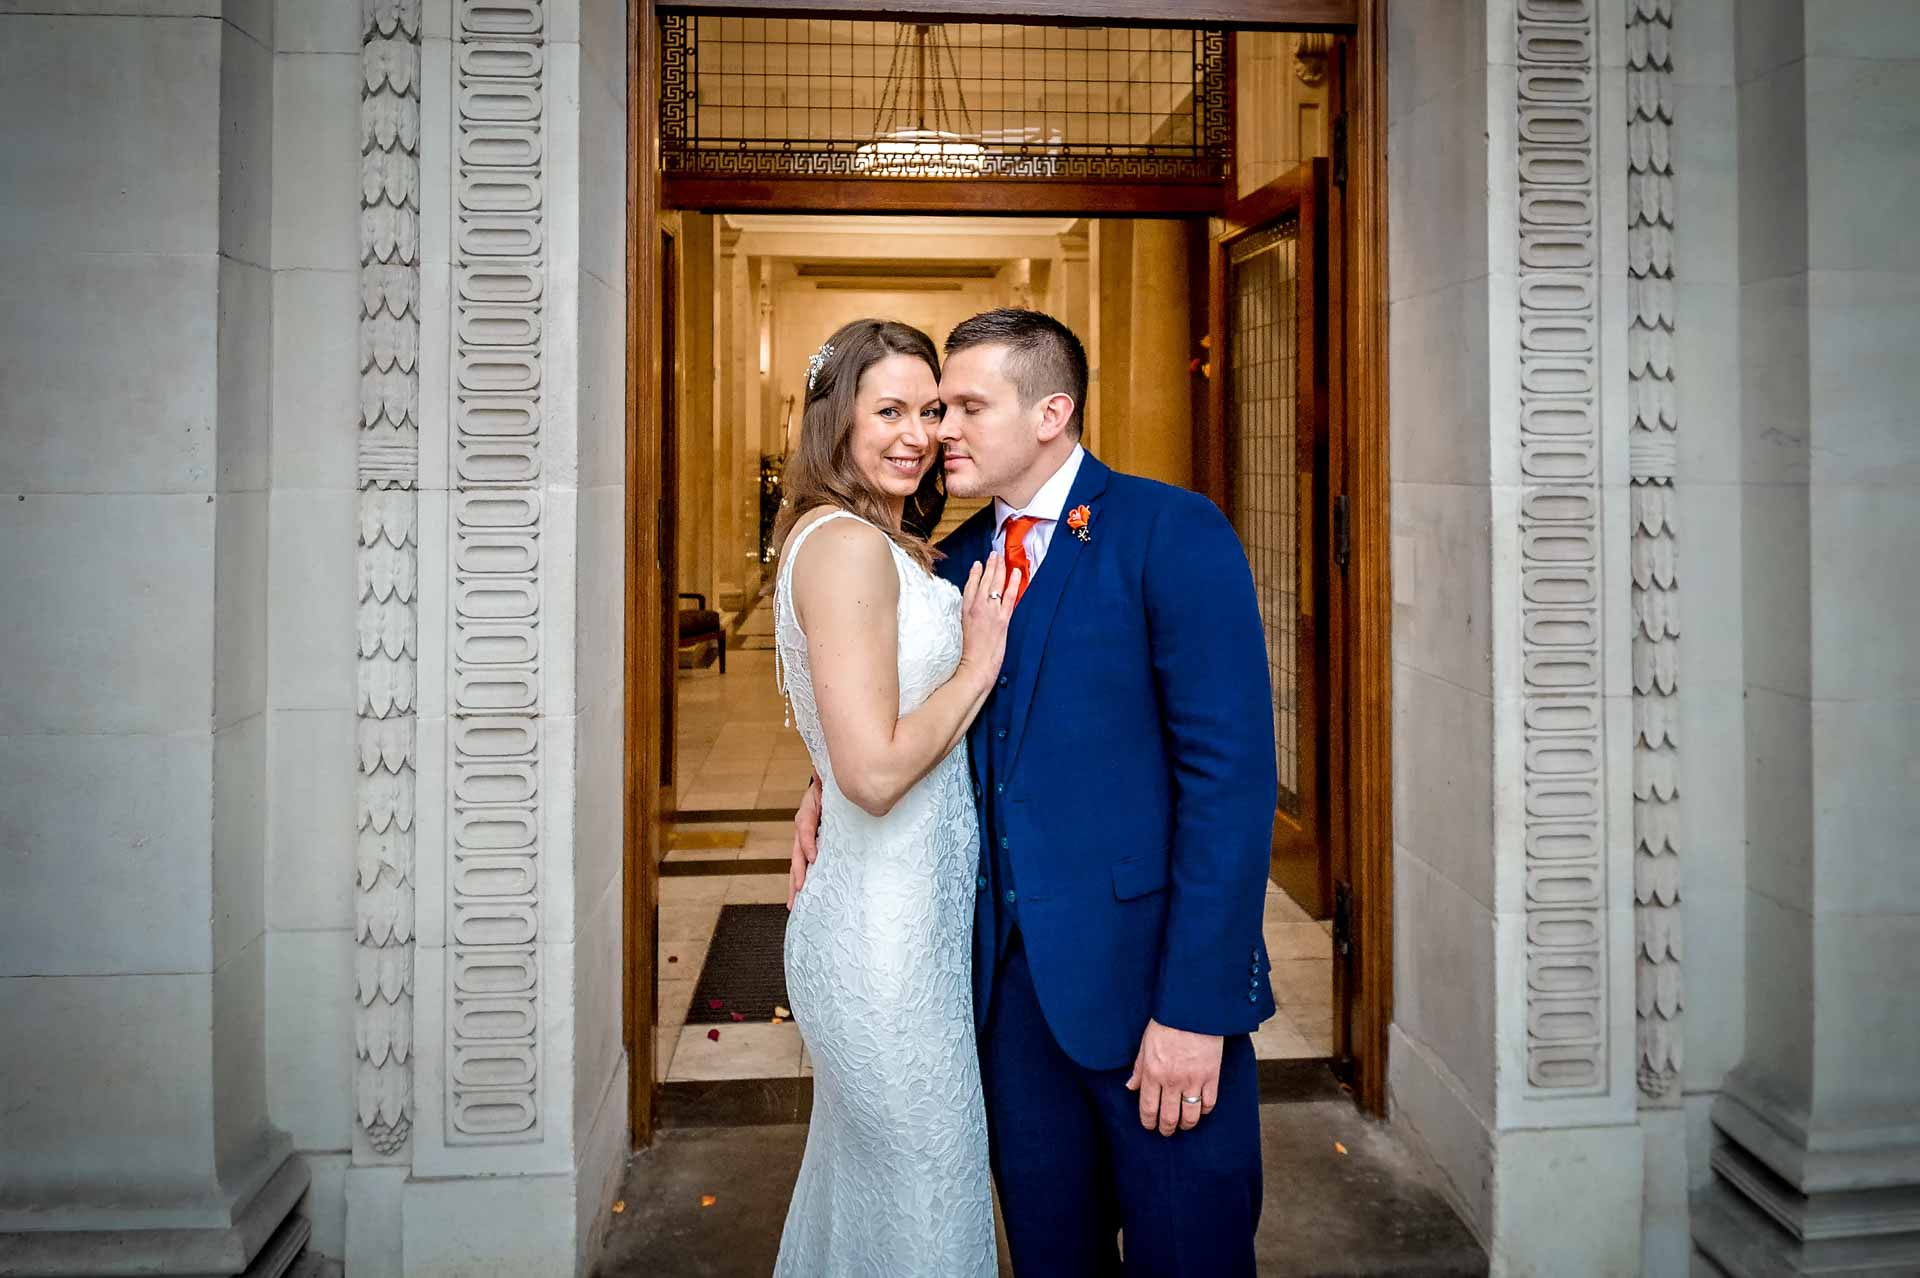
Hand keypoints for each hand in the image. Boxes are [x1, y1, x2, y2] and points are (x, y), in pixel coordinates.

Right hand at [788, 774, 821, 909]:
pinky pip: (806, 865)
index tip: (813, 858)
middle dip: (797, 873)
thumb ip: (825, 784)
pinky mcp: (814, 847)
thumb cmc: (832, 785)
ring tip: (794, 903)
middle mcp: (804, 827)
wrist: (833, 785)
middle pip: (797, 853)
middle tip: (799, 891)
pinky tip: (804, 896)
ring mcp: (807, 839)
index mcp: (808, 811)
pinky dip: (803, 880)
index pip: (804, 827)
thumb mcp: (828, 785)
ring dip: (796, 883)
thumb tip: (823, 777)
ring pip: (798, 863)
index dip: (807, 843)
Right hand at [957, 552, 1019, 691]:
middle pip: (983, 581)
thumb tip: (972, 616)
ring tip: (1001, 557)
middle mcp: (976, 608)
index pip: (969, 587)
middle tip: (993, 554)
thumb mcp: (961, 634)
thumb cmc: (967, 657)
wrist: (974, 668)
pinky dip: (1013, 583)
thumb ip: (967, 621)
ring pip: (995, 584)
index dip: (974, 574)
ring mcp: (990, 612)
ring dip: (999, 568)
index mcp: (964, 612)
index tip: (977, 564)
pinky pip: (1009, 596)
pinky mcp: (1002, 619)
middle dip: (989, 566)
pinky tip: (1016, 573)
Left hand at [1125, 1019, 1222, 1135]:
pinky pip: (1209, 1103)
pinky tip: (1200, 1109)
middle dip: (1166, 1128)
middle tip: (1166, 1130)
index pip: (1148, 1108)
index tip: (1150, 1126)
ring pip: (1190, 1116)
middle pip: (1169, 1117)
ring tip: (1183, 1124)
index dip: (1149, 1122)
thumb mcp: (1145, 1044)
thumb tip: (1130, 1087)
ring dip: (1185, 1124)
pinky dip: (1204, 1110)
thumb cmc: (1167, 1023)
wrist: (1193, 1010)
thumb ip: (1139, 1069)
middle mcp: (1172, 1081)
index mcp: (1153, 1073)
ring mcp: (1194, 1080)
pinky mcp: (1212, 1076)